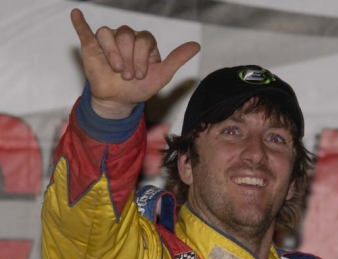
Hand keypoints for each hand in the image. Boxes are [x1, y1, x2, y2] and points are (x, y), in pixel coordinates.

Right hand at [70, 8, 200, 118]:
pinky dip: (80, 23)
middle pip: (126, 36)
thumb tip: (197, 45)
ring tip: (116, 69)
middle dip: (128, 59)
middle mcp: (127, 37)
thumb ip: (177, 59)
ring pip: (108, 34)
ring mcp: (109, 40)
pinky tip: (76, 14)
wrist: (121, 101)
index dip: (142, 58)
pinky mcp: (92, 46)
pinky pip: (86, 31)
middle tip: (127, 76)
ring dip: (113, 53)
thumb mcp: (162, 75)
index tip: (140, 75)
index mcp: (144, 41)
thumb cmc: (140, 87)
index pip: (144, 39)